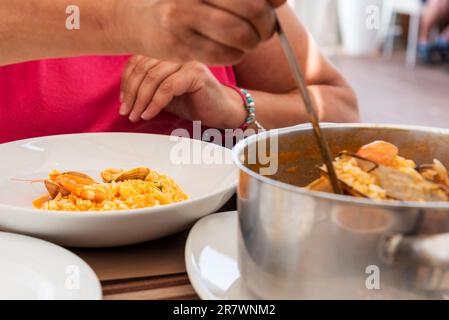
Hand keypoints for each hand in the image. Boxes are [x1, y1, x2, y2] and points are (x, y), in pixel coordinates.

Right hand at [113, 0, 286, 64]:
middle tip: (265, 29)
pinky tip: (232, 50)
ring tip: (249, 41)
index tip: (277, 2)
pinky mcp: (178, 46)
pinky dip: (236, 55)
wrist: (132, 18)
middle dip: (266, 23)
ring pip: (239, 34)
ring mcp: (182, 19)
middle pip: (252, 9)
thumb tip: (278, 0)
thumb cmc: (177, 2)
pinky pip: (223, 54)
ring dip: (253, 41)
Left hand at [119, 56, 247, 128]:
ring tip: (136, 116)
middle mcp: (176, 53)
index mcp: (167, 54)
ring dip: (140, 100)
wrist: (223, 112)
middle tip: (127, 112)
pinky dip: (154, 103)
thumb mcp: (166, 95)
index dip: (126, 82)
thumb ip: (148, 89)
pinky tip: (149, 115)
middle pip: (143, 68)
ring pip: (153, 78)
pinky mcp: (196, 74)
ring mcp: (187, 61)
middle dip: (131, 93)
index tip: (123, 102)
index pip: (138, 61)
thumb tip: (124, 98)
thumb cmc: (195, 104)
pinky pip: (167, 88)